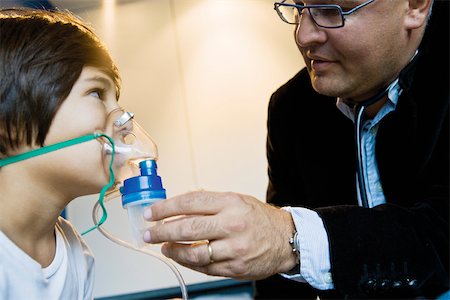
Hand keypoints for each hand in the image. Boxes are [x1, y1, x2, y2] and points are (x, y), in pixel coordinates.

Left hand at [143, 191, 297, 279]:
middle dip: (162, 231)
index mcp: (231, 203)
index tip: (152, 213)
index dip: (166, 208)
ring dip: (173, 250)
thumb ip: (209, 202)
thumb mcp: (237, 200)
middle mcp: (232, 224)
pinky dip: (189, 262)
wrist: (286, 239)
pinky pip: (205, 267)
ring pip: (194, 252)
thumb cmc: (260, 218)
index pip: (190, 203)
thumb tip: (178, 205)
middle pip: (188, 228)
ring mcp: (234, 248)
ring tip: (164, 247)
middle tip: (150, 233)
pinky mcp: (235, 268)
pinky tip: (182, 256)